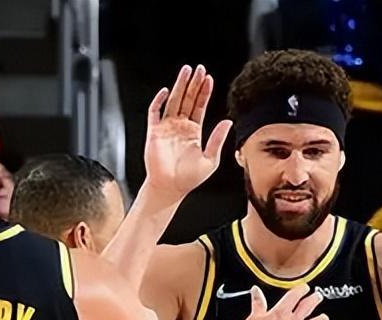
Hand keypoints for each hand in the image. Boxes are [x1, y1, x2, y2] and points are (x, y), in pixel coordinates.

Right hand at [144, 65, 232, 199]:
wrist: (170, 189)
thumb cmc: (189, 179)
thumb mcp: (211, 160)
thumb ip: (218, 140)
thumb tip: (228, 122)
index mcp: (194, 132)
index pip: (199, 106)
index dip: (204, 93)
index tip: (209, 79)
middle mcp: (180, 127)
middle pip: (187, 99)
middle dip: (193, 84)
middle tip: (199, 69)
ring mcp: (167, 128)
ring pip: (173, 101)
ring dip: (179, 86)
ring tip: (186, 71)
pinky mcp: (154, 132)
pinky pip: (155, 112)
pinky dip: (159, 101)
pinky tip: (166, 91)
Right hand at [241, 285, 327, 319]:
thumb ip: (257, 305)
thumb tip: (256, 292)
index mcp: (281, 313)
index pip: (294, 296)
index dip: (301, 289)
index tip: (304, 287)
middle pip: (308, 307)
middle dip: (314, 299)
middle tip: (318, 296)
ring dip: (321, 319)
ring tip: (324, 317)